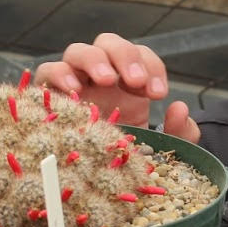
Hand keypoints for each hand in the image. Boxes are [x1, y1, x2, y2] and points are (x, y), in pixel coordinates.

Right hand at [33, 33, 200, 143]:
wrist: (94, 184)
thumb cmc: (126, 159)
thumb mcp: (160, 149)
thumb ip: (180, 132)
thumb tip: (180, 108)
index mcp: (128, 83)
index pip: (140, 55)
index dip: (152, 67)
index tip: (158, 93)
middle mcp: (99, 77)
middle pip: (108, 43)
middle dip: (125, 56)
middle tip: (136, 82)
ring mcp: (72, 83)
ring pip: (77, 51)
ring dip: (94, 60)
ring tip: (107, 80)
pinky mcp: (47, 96)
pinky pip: (47, 71)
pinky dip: (58, 73)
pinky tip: (74, 90)